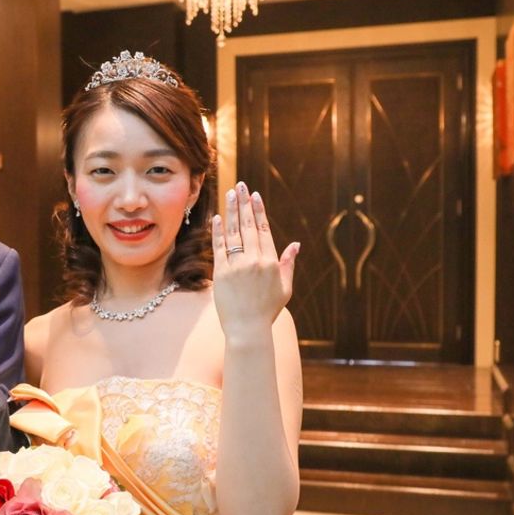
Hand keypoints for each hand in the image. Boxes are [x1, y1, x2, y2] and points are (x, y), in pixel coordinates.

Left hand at [211, 181, 299, 340]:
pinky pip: (219, 247)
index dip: (259, 211)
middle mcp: (255, 261)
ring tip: (230, 194)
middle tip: (240, 185)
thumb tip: (295, 244)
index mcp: (271, 262)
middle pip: (249, 226)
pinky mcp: (221, 273)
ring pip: (234, 233)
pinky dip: (218, 231)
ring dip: (232, 211)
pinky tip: (218, 217)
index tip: (255, 196)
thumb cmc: (267, 310)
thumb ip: (288, 264)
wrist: (247, 329)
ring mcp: (237, 266)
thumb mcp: (285, 287)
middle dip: (244, 203)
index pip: (264, 230)